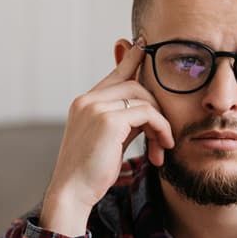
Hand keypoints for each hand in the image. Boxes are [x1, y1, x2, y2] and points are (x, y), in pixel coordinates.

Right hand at [40, 40, 173, 236]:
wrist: (71, 193)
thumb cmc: (90, 173)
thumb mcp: (108, 141)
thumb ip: (124, 121)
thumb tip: (147, 112)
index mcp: (84, 103)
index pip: (115, 73)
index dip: (132, 57)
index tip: (145, 44)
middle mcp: (88, 100)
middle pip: (136, 84)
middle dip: (157, 108)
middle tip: (165, 137)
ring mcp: (95, 107)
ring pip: (143, 98)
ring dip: (161, 122)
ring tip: (163, 146)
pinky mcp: (108, 120)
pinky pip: (148, 113)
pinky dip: (161, 128)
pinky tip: (162, 146)